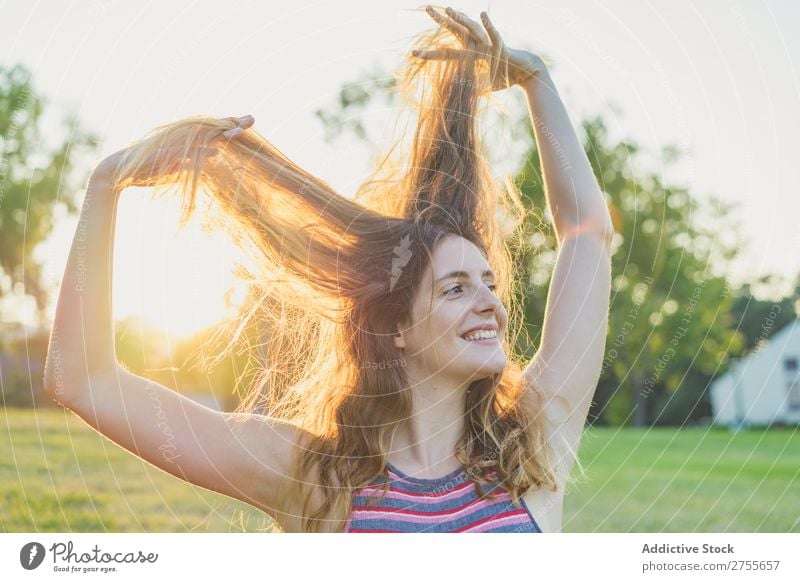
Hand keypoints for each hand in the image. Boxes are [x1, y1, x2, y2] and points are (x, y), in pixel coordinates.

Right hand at [90, 114, 254, 188]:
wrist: (117, 173)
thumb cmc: (147, 171)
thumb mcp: (177, 169)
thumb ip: (195, 163)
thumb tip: (214, 159)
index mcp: (184, 141)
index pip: (211, 130)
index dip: (230, 124)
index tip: (250, 122)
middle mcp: (179, 139)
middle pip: (210, 128)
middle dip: (231, 122)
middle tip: (253, 118)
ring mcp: (171, 146)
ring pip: (200, 137)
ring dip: (220, 134)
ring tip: (240, 132)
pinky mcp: (163, 155)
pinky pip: (184, 153)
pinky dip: (199, 153)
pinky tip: (215, 152)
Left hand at [413, 6, 546, 91]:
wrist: (524, 74)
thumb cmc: (503, 78)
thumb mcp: (482, 87)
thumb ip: (470, 89)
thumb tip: (457, 99)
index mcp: (469, 56)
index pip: (446, 53)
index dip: (430, 54)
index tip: (413, 53)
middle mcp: (476, 46)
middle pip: (456, 32)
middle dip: (442, 21)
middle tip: (428, 9)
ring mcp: (487, 44)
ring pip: (472, 29)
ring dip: (461, 19)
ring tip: (449, 9)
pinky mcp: (500, 46)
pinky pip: (494, 34)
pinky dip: (488, 26)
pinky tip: (482, 15)